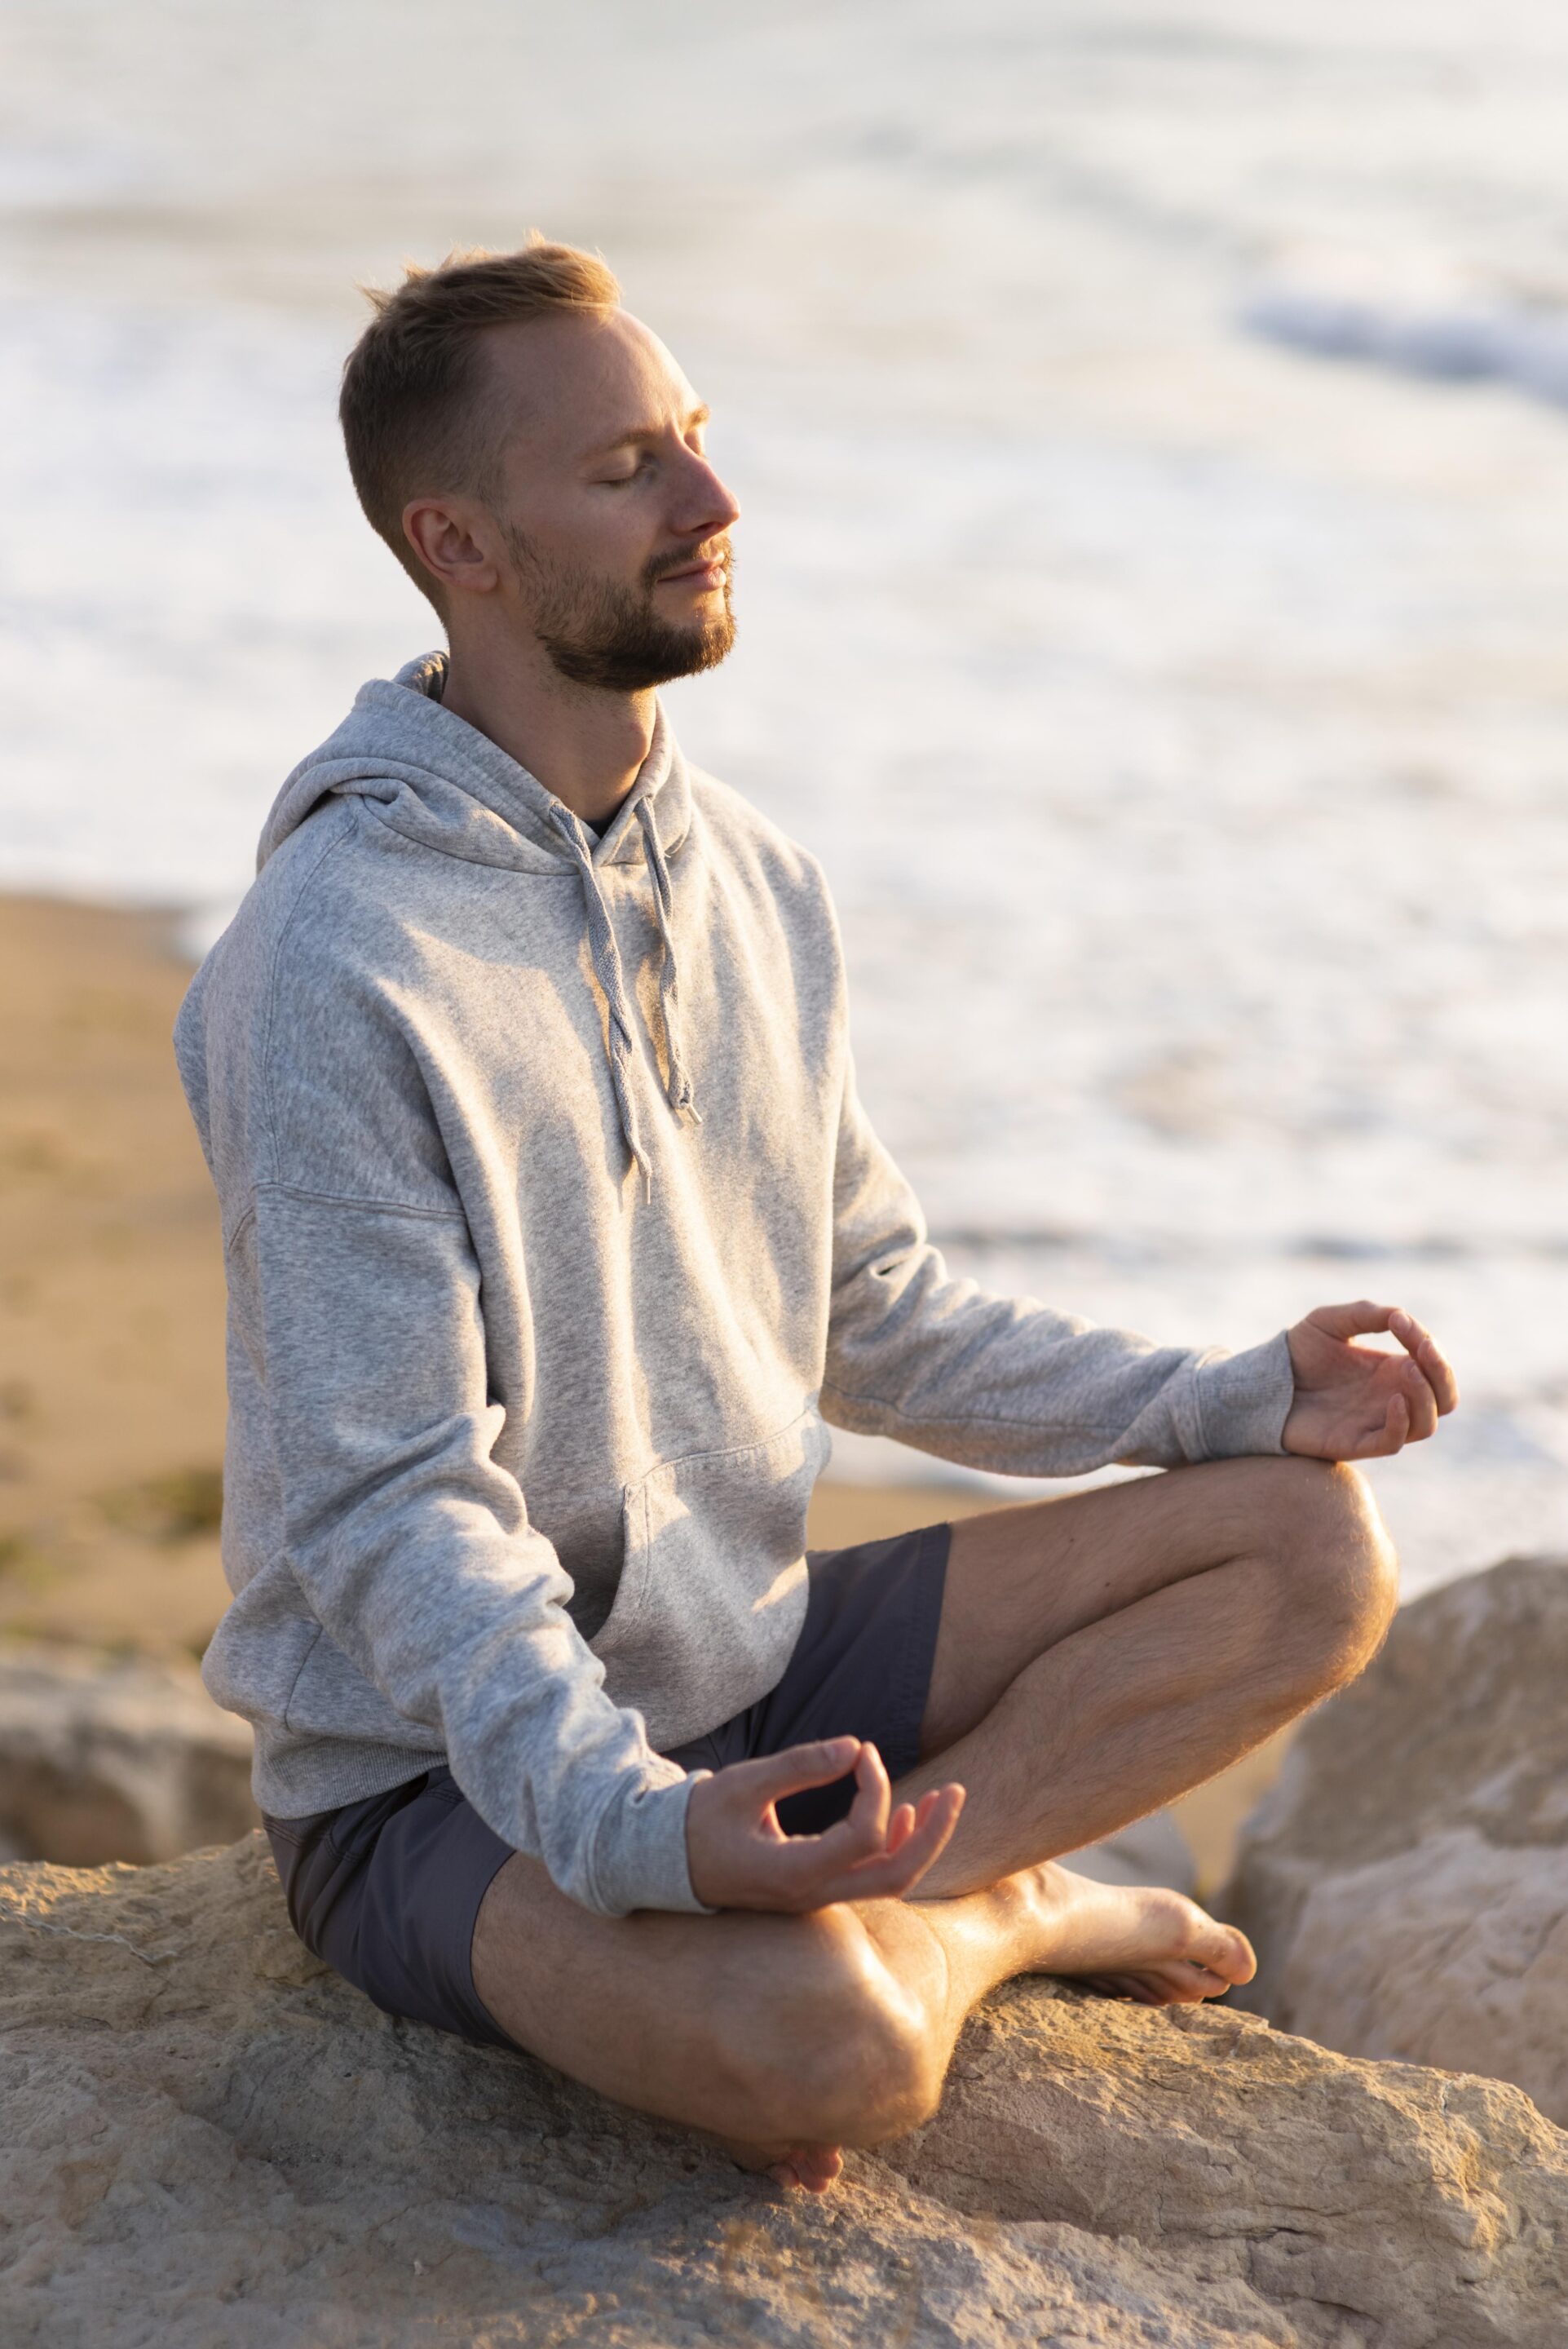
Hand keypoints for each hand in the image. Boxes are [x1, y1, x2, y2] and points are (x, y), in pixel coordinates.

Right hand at [684, 1735, 963, 1912]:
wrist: (666, 1863)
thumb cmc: (700, 1820)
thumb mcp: (744, 1784)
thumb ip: (800, 1766)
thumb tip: (856, 1746)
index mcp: (793, 1873)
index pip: (864, 1836)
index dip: (876, 1789)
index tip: (864, 1753)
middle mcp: (813, 1896)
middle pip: (897, 1878)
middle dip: (935, 1835)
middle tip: (958, 1791)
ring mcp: (817, 1899)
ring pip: (890, 1883)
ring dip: (924, 1843)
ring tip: (946, 1799)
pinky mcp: (818, 1890)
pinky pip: (873, 1879)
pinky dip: (899, 1849)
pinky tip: (909, 1815)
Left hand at [1282, 1300, 1458, 1461]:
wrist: (1262, 1382)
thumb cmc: (1298, 1352)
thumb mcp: (1330, 1322)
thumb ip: (1364, 1315)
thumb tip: (1400, 1316)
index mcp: (1392, 1370)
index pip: (1433, 1365)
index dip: (1427, 1343)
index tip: (1400, 1321)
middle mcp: (1391, 1398)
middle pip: (1444, 1399)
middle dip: (1442, 1373)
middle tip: (1424, 1348)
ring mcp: (1375, 1422)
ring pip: (1426, 1424)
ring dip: (1426, 1397)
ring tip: (1409, 1368)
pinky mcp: (1355, 1443)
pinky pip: (1392, 1442)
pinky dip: (1401, 1423)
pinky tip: (1393, 1398)